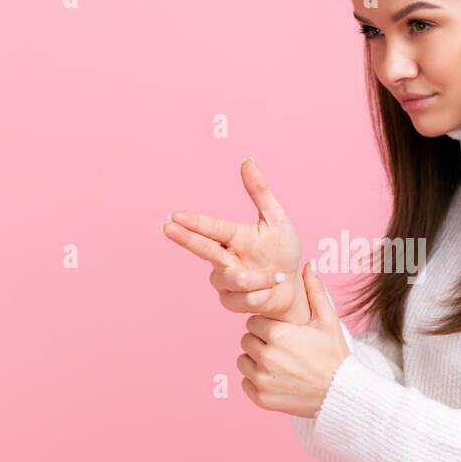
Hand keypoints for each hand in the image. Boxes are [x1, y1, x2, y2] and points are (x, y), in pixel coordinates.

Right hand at [162, 157, 306, 320]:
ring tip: (278, 275)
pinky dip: (263, 294)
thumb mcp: (278, 220)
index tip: (175, 215)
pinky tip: (270, 290)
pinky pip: (243, 299)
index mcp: (234, 235)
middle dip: (186, 238)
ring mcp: (225, 280)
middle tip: (167, 227)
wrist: (293, 287)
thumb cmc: (283, 251)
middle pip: (202, 248)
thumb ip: (261, 192)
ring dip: (259, 279)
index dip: (194, 222)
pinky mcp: (231, 301)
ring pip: (233, 279)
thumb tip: (247, 160)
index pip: (211, 227)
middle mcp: (225, 257)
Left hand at [238, 259, 351, 416]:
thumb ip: (315, 291)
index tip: (284, 334)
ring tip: (280, 364)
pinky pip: (245, 383)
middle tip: (284, 350)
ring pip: (243, 360)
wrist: (341, 394)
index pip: (254, 321)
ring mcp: (262, 379)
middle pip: (247, 339)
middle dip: (261, 342)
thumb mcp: (328, 320)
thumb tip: (309, 265)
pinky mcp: (261, 398)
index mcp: (278, 333)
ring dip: (256, 361)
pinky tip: (277, 379)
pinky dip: (256, 381)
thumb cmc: (335, 355)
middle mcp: (266, 356)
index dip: (269, 326)